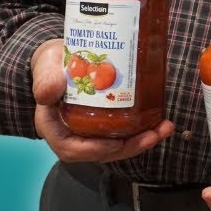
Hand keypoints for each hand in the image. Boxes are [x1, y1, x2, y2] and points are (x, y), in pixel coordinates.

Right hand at [31, 38, 174, 161]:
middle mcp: (72, 134)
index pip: (70, 148)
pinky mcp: (104, 124)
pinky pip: (123, 134)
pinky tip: (160, 121)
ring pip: (116, 145)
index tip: (116, 143)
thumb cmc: (51, 64)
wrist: (61, 59)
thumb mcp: (46, 66)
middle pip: (100, 151)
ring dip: (141, 141)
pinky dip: (142, 130)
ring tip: (163, 128)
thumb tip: (47, 93)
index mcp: (53, 126)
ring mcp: (90, 132)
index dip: (94, 150)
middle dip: (129, 147)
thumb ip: (46, 79)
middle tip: (153, 135)